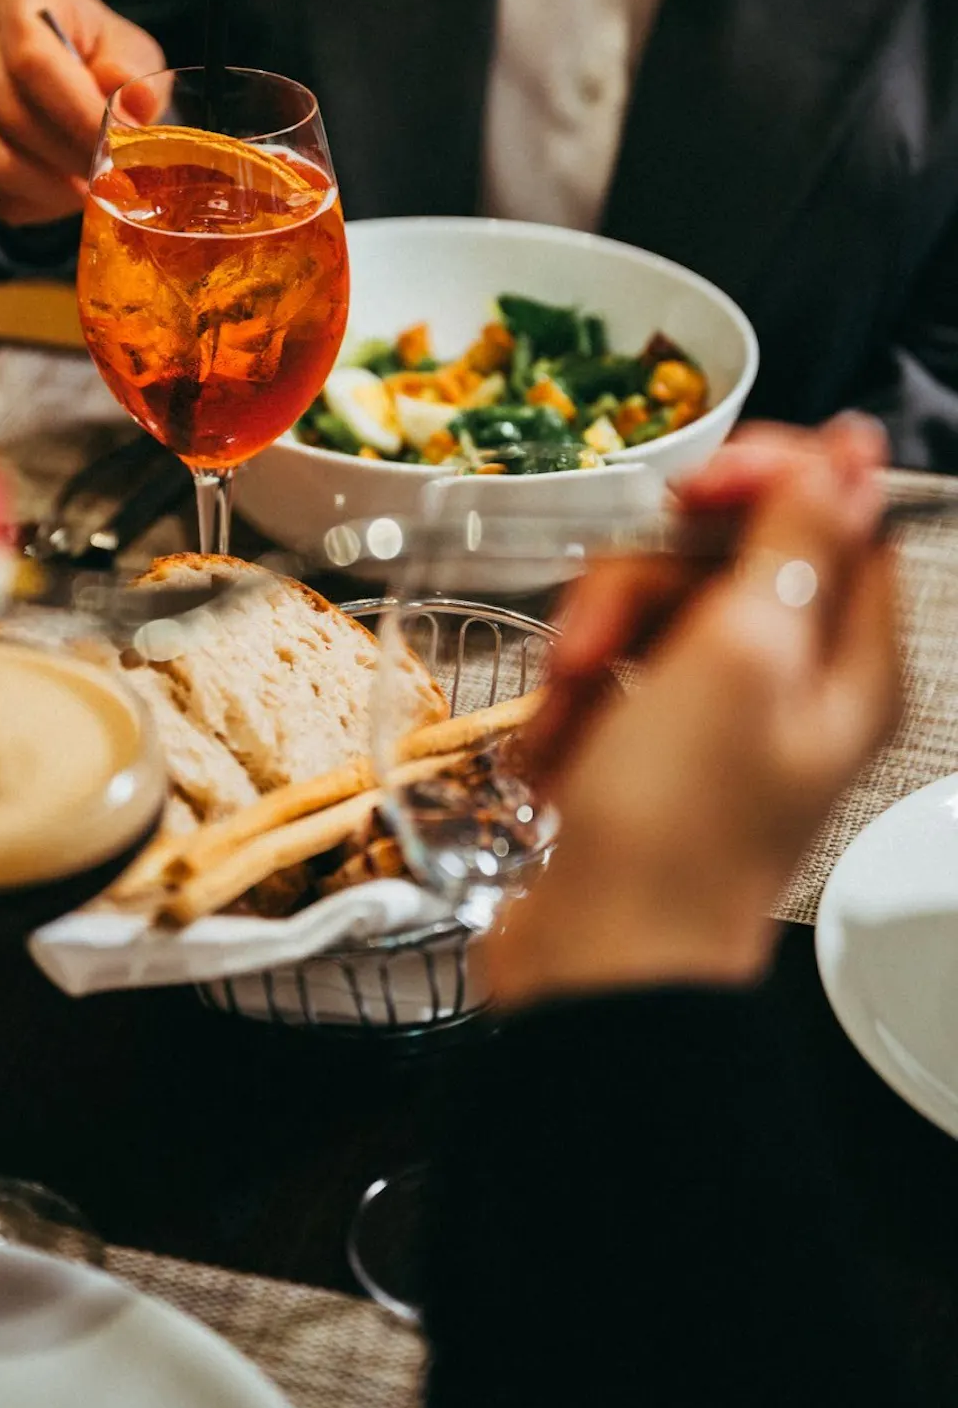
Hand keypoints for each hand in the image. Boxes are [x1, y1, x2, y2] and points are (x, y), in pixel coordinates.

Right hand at [0, 0, 164, 225]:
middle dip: (68, 157)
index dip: (76, 114)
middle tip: (108, 177)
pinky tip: (54, 194)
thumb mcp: (131, 54)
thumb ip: (135, 77)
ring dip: (50, 188)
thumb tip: (132, 104)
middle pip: (11, 114)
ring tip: (86, 188)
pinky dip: (23, 204)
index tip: (114, 148)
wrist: (59, 78)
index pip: (32, 60)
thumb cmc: (97, 58)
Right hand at [490, 415, 901, 1004]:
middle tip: (598, 641)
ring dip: (592, 644)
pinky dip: (573, 698)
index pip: (834, 516)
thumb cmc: (676, 822)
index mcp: (850, 660)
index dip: (761, 484)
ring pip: (653, 608)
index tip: (690, 492)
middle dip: (642, 585)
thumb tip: (852, 451)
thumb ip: (798, 537)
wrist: (596, 957)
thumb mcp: (742, 652)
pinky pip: (611, 670)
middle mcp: (794, 680)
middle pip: (724, 557)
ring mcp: (718, 712)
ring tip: (566, 706)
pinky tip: (555, 748)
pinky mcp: (652, 740)